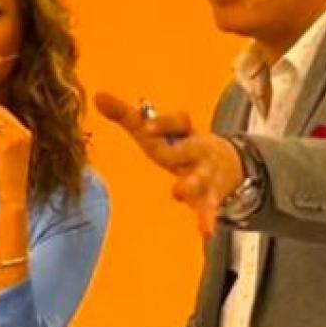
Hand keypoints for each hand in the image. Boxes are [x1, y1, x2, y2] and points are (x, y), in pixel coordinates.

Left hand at [93, 92, 243, 236]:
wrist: (229, 164)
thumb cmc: (180, 145)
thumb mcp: (155, 132)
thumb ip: (128, 115)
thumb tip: (96, 95)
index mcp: (185, 131)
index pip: (179, 121)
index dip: (163, 123)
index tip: (145, 127)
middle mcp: (198, 149)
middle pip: (189, 149)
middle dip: (177, 153)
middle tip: (162, 156)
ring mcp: (207, 172)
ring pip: (200, 178)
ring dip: (190, 185)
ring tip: (179, 193)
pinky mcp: (212, 195)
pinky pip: (209, 206)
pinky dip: (207, 218)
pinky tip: (205, 231)